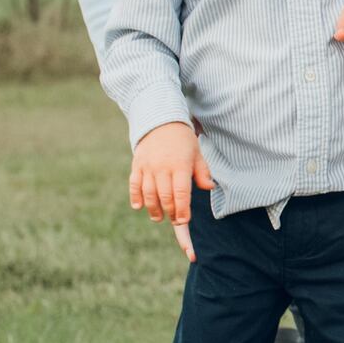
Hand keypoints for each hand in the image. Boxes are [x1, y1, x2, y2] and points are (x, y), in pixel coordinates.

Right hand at [129, 123, 212, 261]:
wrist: (161, 121)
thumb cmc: (183, 141)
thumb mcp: (197, 153)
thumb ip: (202, 172)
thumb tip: (209, 187)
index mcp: (180, 165)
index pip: (181, 192)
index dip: (182, 209)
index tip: (184, 220)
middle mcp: (163, 167)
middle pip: (165, 196)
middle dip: (170, 212)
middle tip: (174, 221)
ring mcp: (148, 166)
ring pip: (149, 193)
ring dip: (153, 208)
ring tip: (158, 218)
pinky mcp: (137, 165)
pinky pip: (134, 184)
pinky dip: (135, 197)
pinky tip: (138, 206)